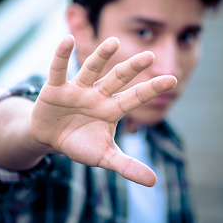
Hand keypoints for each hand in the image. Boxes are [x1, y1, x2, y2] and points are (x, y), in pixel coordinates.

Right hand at [29, 35, 176, 185]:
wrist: (50, 139)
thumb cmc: (80, 144)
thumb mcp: (104, 157)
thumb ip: (127, 166)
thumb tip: (154, 182)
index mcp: (111, 109)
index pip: (135, 97)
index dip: (152, 89)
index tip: (173, 79)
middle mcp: (97, 95)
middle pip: (117, 79)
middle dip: (132, 68)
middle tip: (149, 56)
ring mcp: (77, 89)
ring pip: (91, 69)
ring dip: (102, 56)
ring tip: (114, 42)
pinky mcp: (55, 88)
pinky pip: (59, 70)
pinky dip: (61, 56)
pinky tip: (67, 40)